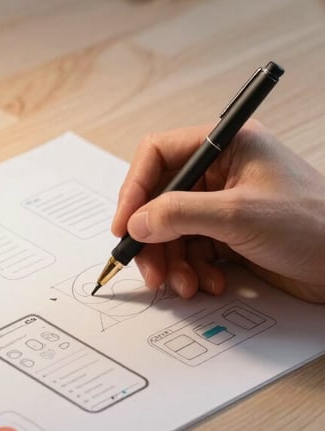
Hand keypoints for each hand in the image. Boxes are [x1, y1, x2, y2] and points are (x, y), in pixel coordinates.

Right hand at [112, 121, 324, 302]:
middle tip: (149, 268)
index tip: (124, 224)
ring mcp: (225, 202)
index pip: (158, 155)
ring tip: (185, 285)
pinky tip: (209, 283)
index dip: (135, 188)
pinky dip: (193, 269)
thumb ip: (178, 214)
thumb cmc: (315, 226)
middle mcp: (222, 170)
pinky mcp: (231, 232)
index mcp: (227, 145)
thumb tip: (136, 221)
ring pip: (173, 229)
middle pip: (161, 198)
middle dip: (153, 237)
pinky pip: (192, 248)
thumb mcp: (238, 216)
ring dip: (172, 260)